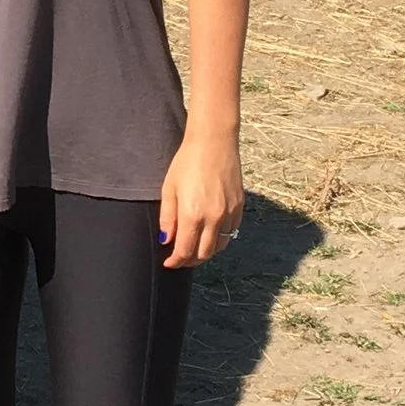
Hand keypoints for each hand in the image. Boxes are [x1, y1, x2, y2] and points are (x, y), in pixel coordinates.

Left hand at [159, 132, 244, 268]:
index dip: (175, 262)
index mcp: (192, 215)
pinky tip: (210, 234)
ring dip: (205, 252)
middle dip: (189, 260)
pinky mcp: (239, 207)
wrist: (214, 142)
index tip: (169, 263)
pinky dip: (219, 239)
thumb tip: (165, 240)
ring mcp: (229, 213)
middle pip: (203, 254)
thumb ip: (167, 218)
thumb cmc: (187, 162)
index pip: (184, 251)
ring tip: (194, 247)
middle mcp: (213, 218)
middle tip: (180, 258)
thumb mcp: (169, 189)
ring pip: (218, 246)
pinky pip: (231, 233)